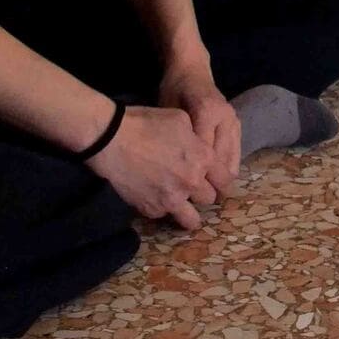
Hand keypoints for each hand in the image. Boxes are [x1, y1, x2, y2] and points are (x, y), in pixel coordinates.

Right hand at [85, 103, 222, 227]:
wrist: (113, 140)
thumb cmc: (147, 123)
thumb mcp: (181, 119)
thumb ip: (197, 138)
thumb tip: (199, 147)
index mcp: (203, 158)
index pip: (226, 180)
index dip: (222, 180)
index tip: (217, 181)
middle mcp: (191, 182)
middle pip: (210, 198)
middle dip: (204, 192)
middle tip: (193, 185)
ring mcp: (172, 199)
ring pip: (192, 219)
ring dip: (189, 210)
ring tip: (181, 202)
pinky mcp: (151, 210)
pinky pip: (165, 215)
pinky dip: (164, 208)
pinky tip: (156, 196)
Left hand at [159, 61, 240, 194]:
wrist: (191, 69)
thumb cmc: (174, 90)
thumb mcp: (167, 112)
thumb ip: (174, 139)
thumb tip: (171, 171)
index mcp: (207, 113)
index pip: (203, 155)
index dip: (194, 178)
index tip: (184, 197)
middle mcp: (225, 118)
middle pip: (221, 161)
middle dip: (209, 184)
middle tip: (197, 202)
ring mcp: (234, 121)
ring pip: (232, 160)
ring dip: (221, 180)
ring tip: (209, 197)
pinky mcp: (237, 124)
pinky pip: (236, 153)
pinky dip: (227, 169)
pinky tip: (218, 181)